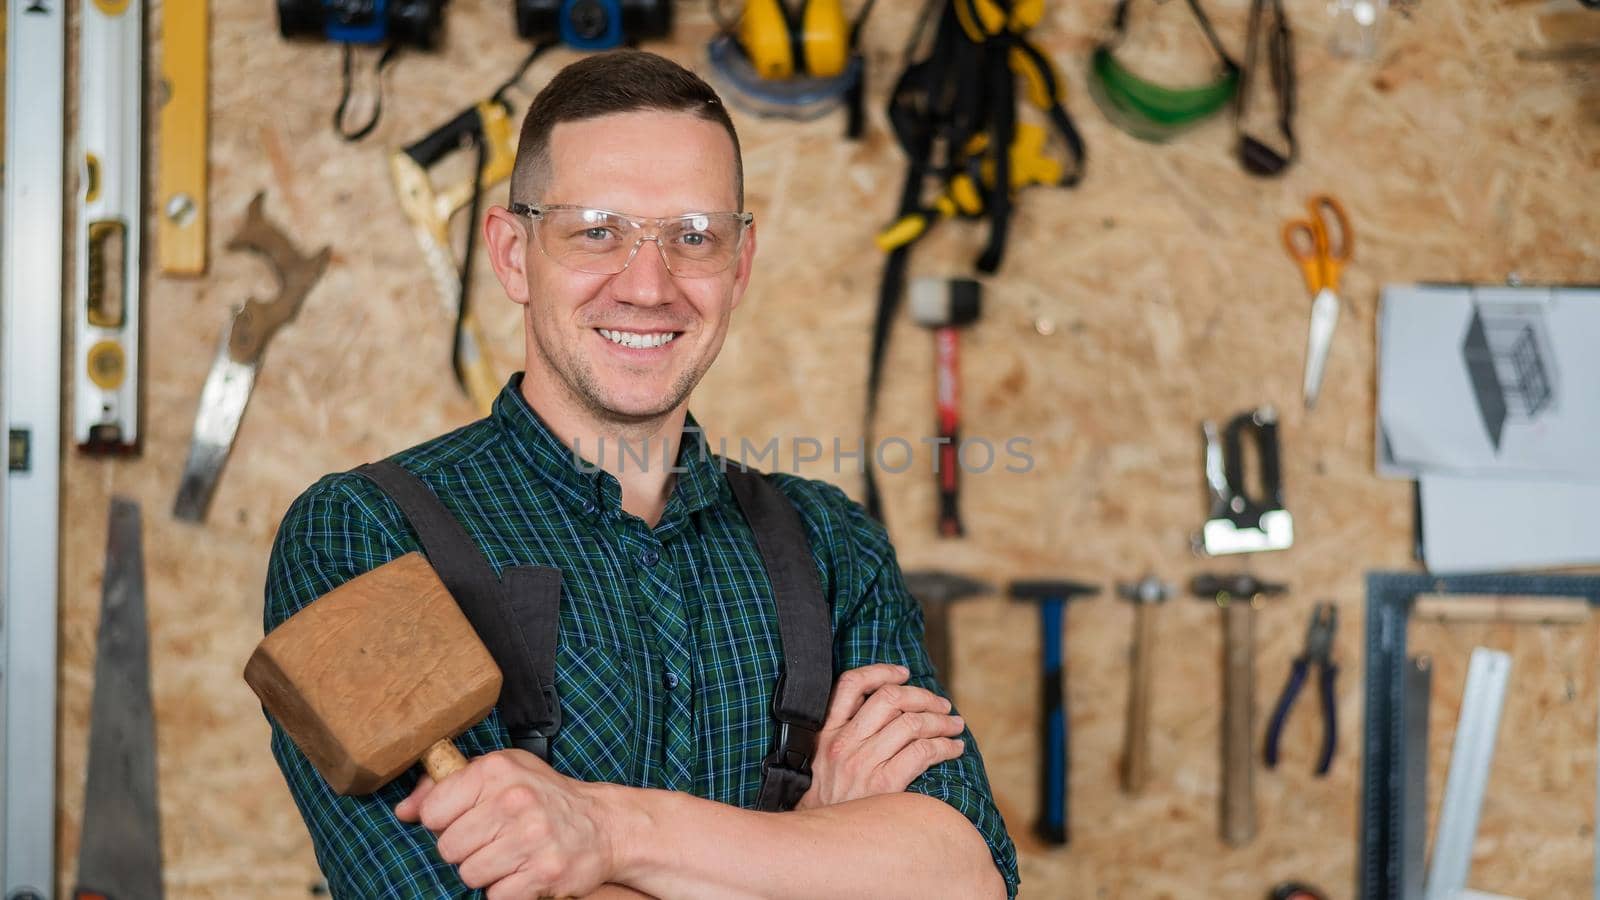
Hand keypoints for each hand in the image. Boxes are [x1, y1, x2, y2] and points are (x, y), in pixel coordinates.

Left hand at [395, 748, 617, 898]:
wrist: (603, 825)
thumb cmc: (543, 797)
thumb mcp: (500, 773)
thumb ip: (446, 785)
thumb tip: (404, 811)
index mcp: (497, 771)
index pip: (433, 812)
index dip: (445, 822)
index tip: (469, 819)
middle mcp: (514, 801)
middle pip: (448, 848)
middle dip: (466, 850)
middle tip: (493, 840)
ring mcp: (530, 838)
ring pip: (469, 874)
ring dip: (486, 872)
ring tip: (509, 856)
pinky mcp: (543, 873)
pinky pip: (496, 896)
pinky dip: (506, 890)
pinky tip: (523, 872)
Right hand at [796, 663, 965, 809]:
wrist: (818, 845)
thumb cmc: (826, 803)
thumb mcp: (819, 763)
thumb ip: (842, 736)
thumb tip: (883, 714)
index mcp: (825, 733)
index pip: (850, 684)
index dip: (881, 671)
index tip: (903, 672)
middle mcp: (843, 743)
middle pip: (890, 698)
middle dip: (922, 696)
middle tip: (941, 703)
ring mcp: (863, 762)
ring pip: (912, 723)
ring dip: (941, 720)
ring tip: (954, 725)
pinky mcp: (884, 784)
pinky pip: (923, 752)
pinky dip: (945, 746)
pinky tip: (954, 749)